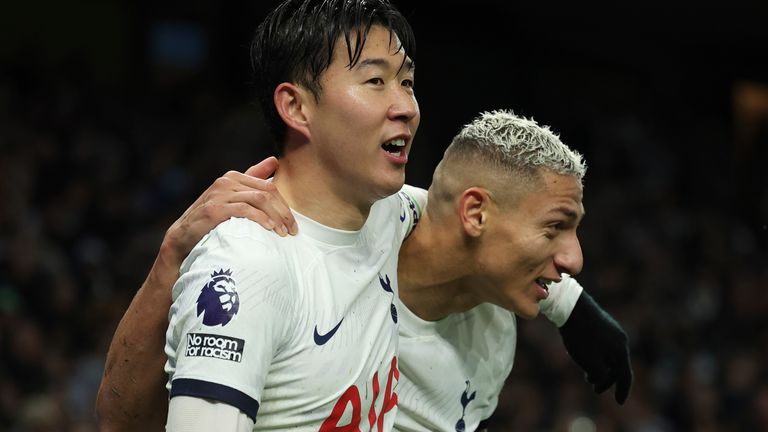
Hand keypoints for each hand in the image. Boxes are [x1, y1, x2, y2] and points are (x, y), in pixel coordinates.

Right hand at [163, 157, 297, 260]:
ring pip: (259, 199)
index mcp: (233, 177)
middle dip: (283, 212)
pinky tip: (269, 228)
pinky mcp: (214, 209)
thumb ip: (252, 179)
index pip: (269, 186)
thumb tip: (274, 161)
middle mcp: (226, 182)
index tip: (293, 224)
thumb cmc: (211, 220)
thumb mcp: (232, 198)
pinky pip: (245, 209)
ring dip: (275, 217)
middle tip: (292, 231)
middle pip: (266, 192)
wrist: (182, 238)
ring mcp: (219, 194)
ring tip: (283, 233)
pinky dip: (260, 218)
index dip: (284, 205)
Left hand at [558, 291, 632, 403]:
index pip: (625, 376)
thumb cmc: (580, 336)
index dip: (622, 391)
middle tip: (594, 389)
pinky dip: (598, 357)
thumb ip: (600, 375)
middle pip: (617, 366)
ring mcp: (612, 331)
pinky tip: (585, 359)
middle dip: (607, 380)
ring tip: (587, 376)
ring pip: (609, 356)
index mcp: (621, 350)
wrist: (571, 306)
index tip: (619, 403)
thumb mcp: (589, 361)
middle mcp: (620, 340)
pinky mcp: (602, 324)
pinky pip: (604, 346)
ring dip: (600, 369)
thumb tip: (602, 378)